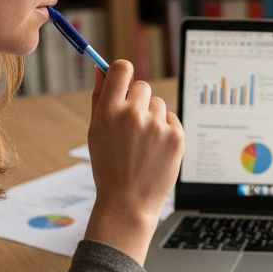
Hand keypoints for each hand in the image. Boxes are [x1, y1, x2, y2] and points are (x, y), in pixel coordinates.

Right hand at [84, 61, 184, 262]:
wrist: (128, 202)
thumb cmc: (109, 167)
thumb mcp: (96, 132)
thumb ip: (99, 98)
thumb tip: (101, 69)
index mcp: (109, 111)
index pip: (122, 69)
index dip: (123, 72)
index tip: (123, 80)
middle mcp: (133, 114)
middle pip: (142, 86)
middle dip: (138, 100)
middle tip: (132, 125)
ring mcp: (157, 126)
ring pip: (158, 104)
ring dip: (152, 117)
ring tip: (143, 143)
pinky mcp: (176, 136)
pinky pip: (171, 119)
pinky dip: (165, 130)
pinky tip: (155, 149)